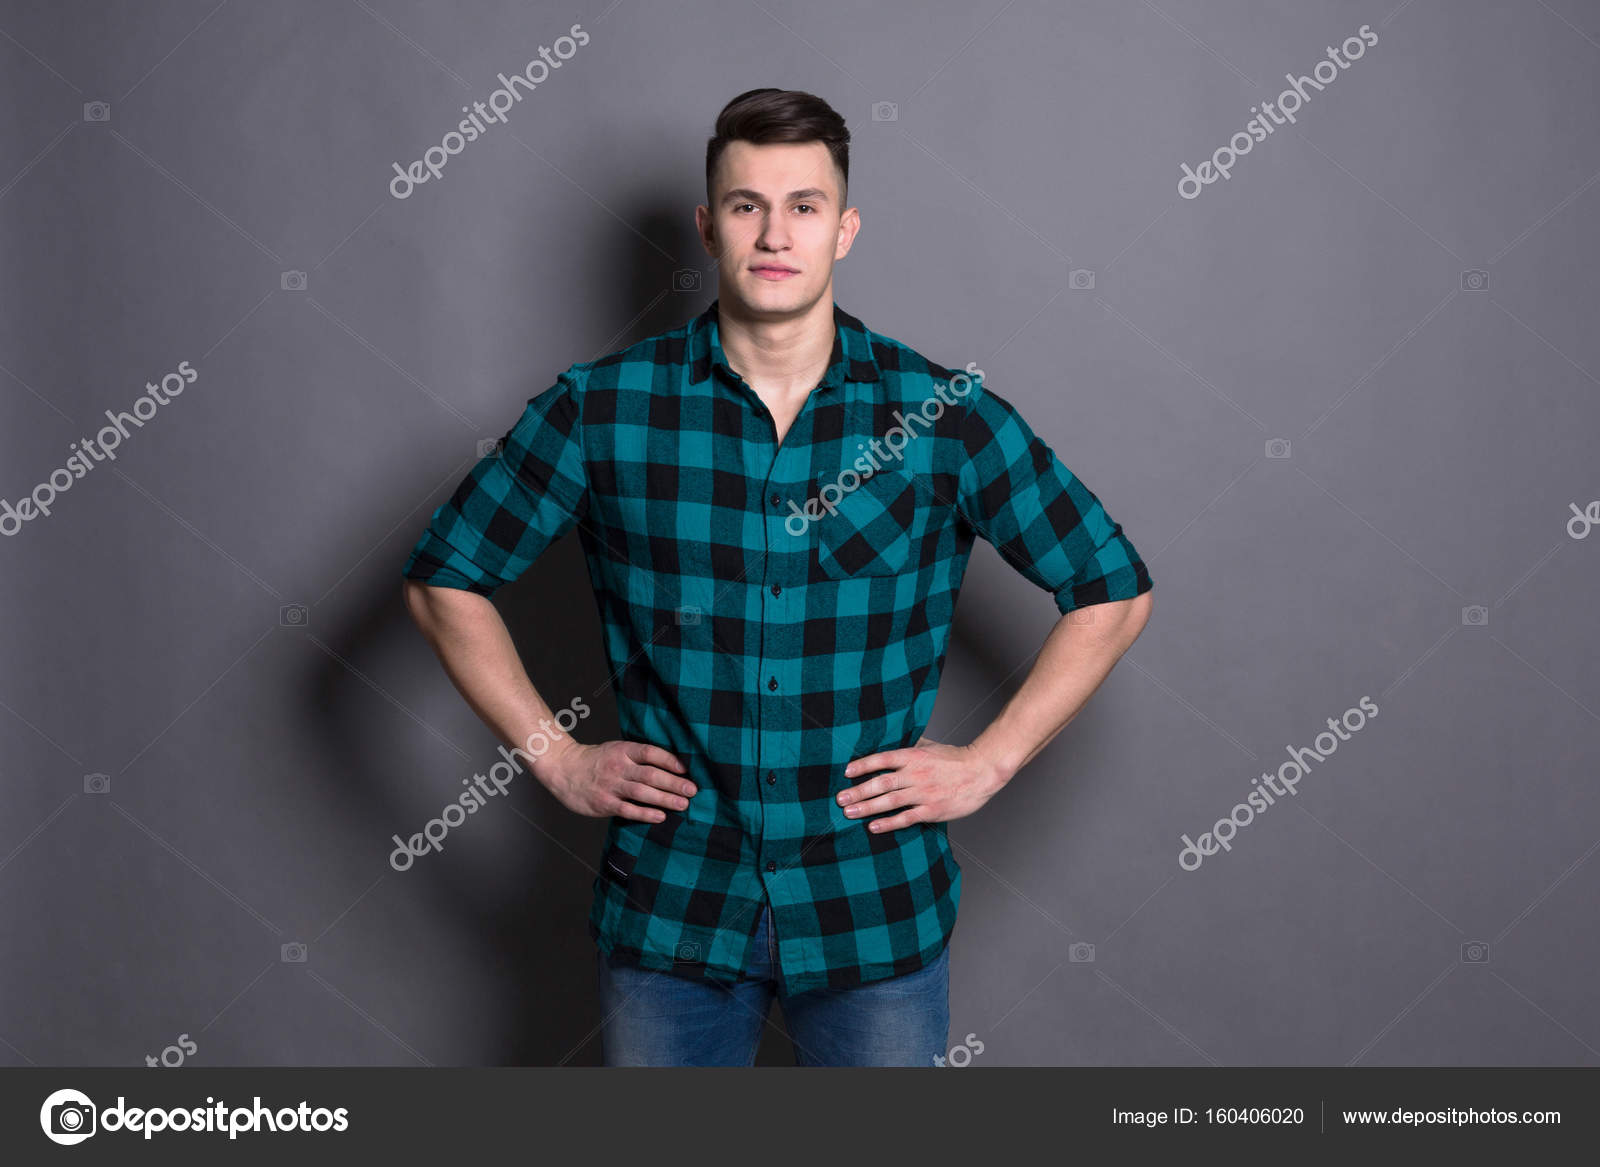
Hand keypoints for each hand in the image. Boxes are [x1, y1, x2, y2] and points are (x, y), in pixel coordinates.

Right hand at [537, 739, 696, 822]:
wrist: (564, 769)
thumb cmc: (597, 760)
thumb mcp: (616, 749)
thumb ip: (638, 756)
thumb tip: (672, 765)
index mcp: (623, 750)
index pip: (651, 752)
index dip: (670, 760)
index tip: (687, 769)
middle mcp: (618, 767)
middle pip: (651, 774)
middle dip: (675, 783)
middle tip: (693, 790)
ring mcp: (611, 785)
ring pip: (643, 793)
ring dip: (666, 799)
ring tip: (684, 804)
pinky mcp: (604, 803)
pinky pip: (628, 810)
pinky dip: (646, 814)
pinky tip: (661, 816)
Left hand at [835, 736, 1009, 831]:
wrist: (982, 771)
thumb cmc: (955, 759)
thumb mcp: (930, 746)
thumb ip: (909, 746)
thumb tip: (889, 740)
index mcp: (914, 756)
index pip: (883, 759)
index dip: (863, 765)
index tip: (846, 772)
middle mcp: (916, 774)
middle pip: (881, 783)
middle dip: (858, 791)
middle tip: (840, 799)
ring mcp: (923, 793)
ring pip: (889, 801)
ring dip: (867, 807)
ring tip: (849, 812)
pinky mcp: (932, 810)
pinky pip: (906, 818)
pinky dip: (888, 823)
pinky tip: (873, 826)